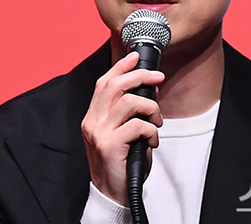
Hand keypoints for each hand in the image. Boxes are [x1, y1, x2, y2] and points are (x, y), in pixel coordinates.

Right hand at [81, 52, 164, 205]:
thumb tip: (151, 88)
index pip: (103, 82)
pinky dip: (151, 130)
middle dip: (139, 76)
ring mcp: (99, 133)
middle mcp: (92, 122)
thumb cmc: (121, 162)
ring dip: (150, 107)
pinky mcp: (109, 146)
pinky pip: (136, 126)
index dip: (120, 66)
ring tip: (157, 120)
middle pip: (114, 85)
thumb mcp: (125, 132)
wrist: (113, 193)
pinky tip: (152, 140)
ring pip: (128, 102)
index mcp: (93, 116)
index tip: (135, 56)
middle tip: (158, 77)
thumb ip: (132, 111)